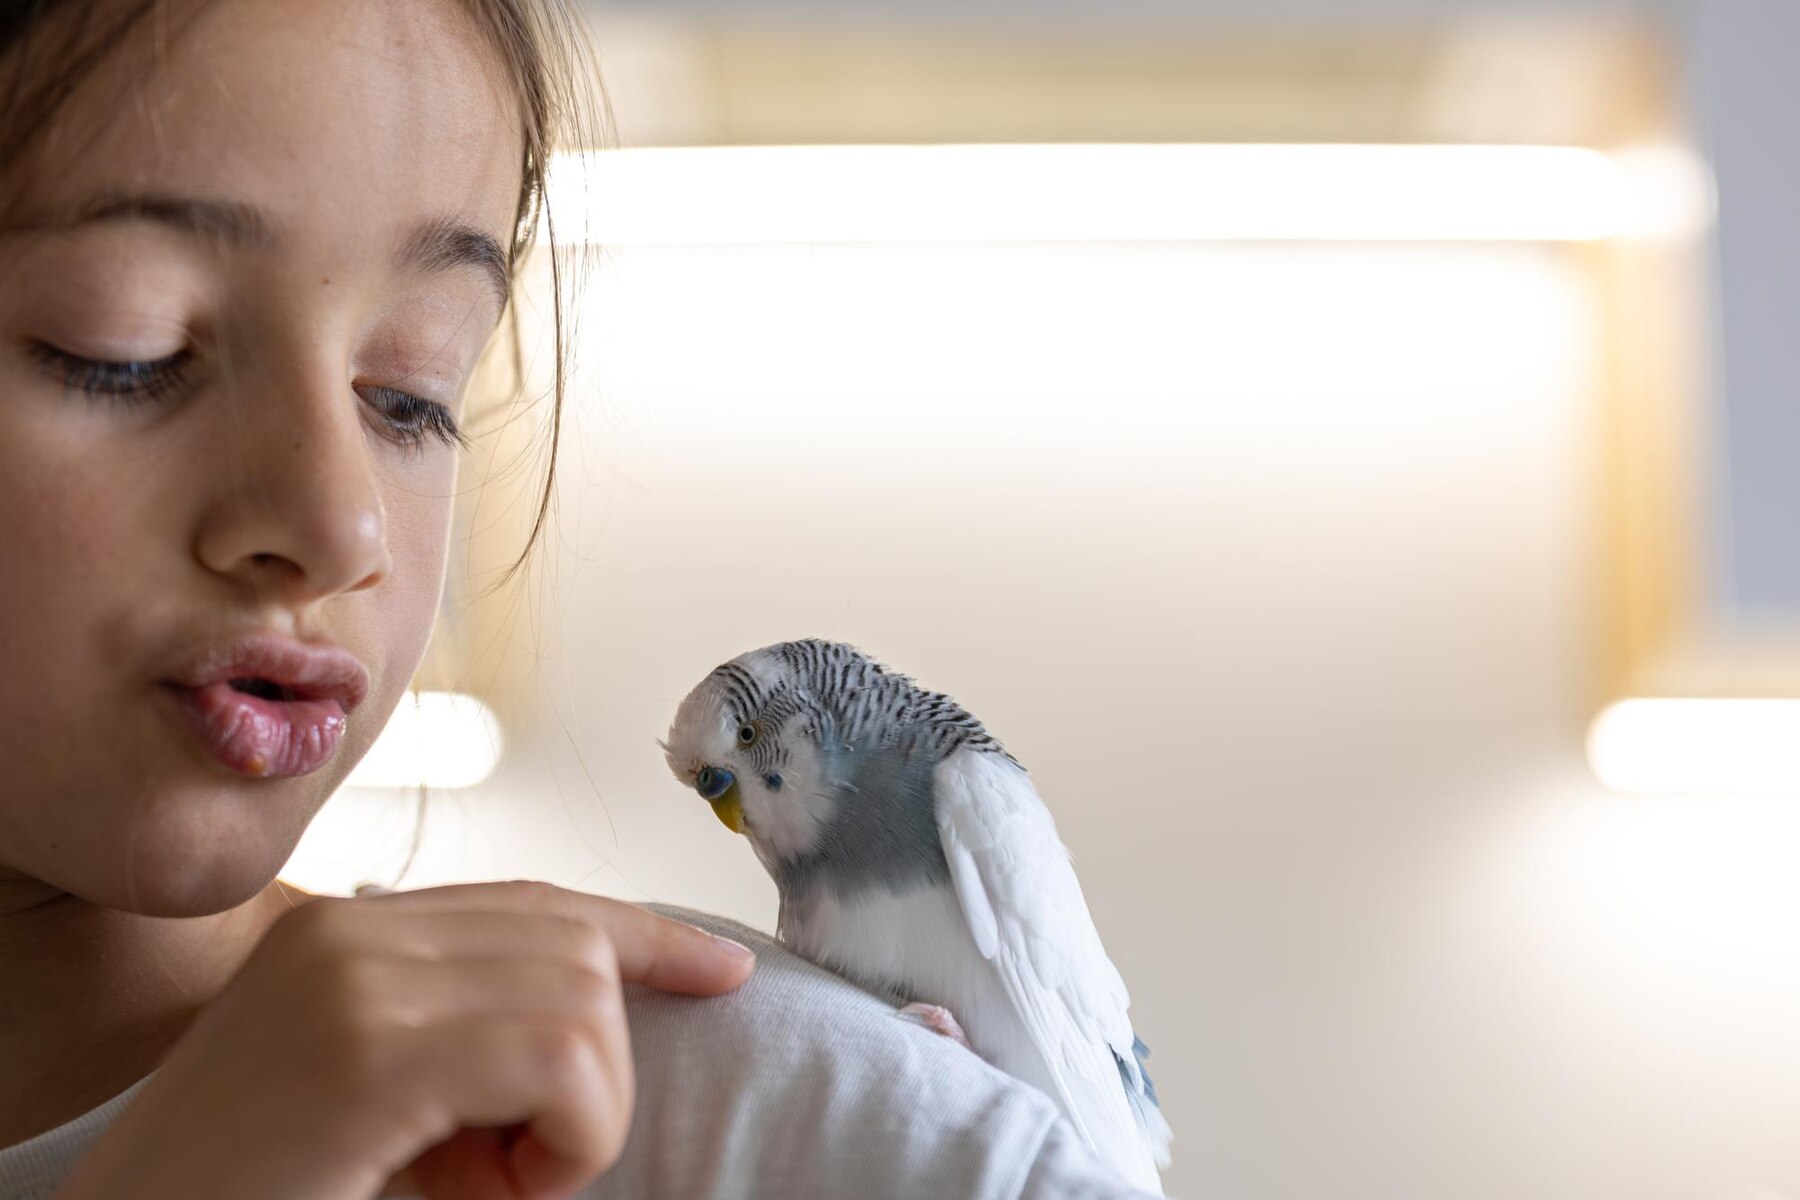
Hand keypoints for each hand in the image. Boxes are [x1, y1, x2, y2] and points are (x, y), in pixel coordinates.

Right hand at [53, 882, 754, 1199]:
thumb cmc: (252, 1190)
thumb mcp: (367, 1091)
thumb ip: (456, 1035)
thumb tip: (591, 1034)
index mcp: (342, 930)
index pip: (536, 903)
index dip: (642, 933)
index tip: (720, 967)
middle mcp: (348, 932)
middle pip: (576, 948)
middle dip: (592, 1068)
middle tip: (509, 1168)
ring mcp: (355, 981)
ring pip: (584, 1002)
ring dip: (579, 1117)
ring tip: (488, 1186)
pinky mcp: (370, 1054)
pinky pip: (561, 1061)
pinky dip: (570, 1141)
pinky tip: (496, 1193)